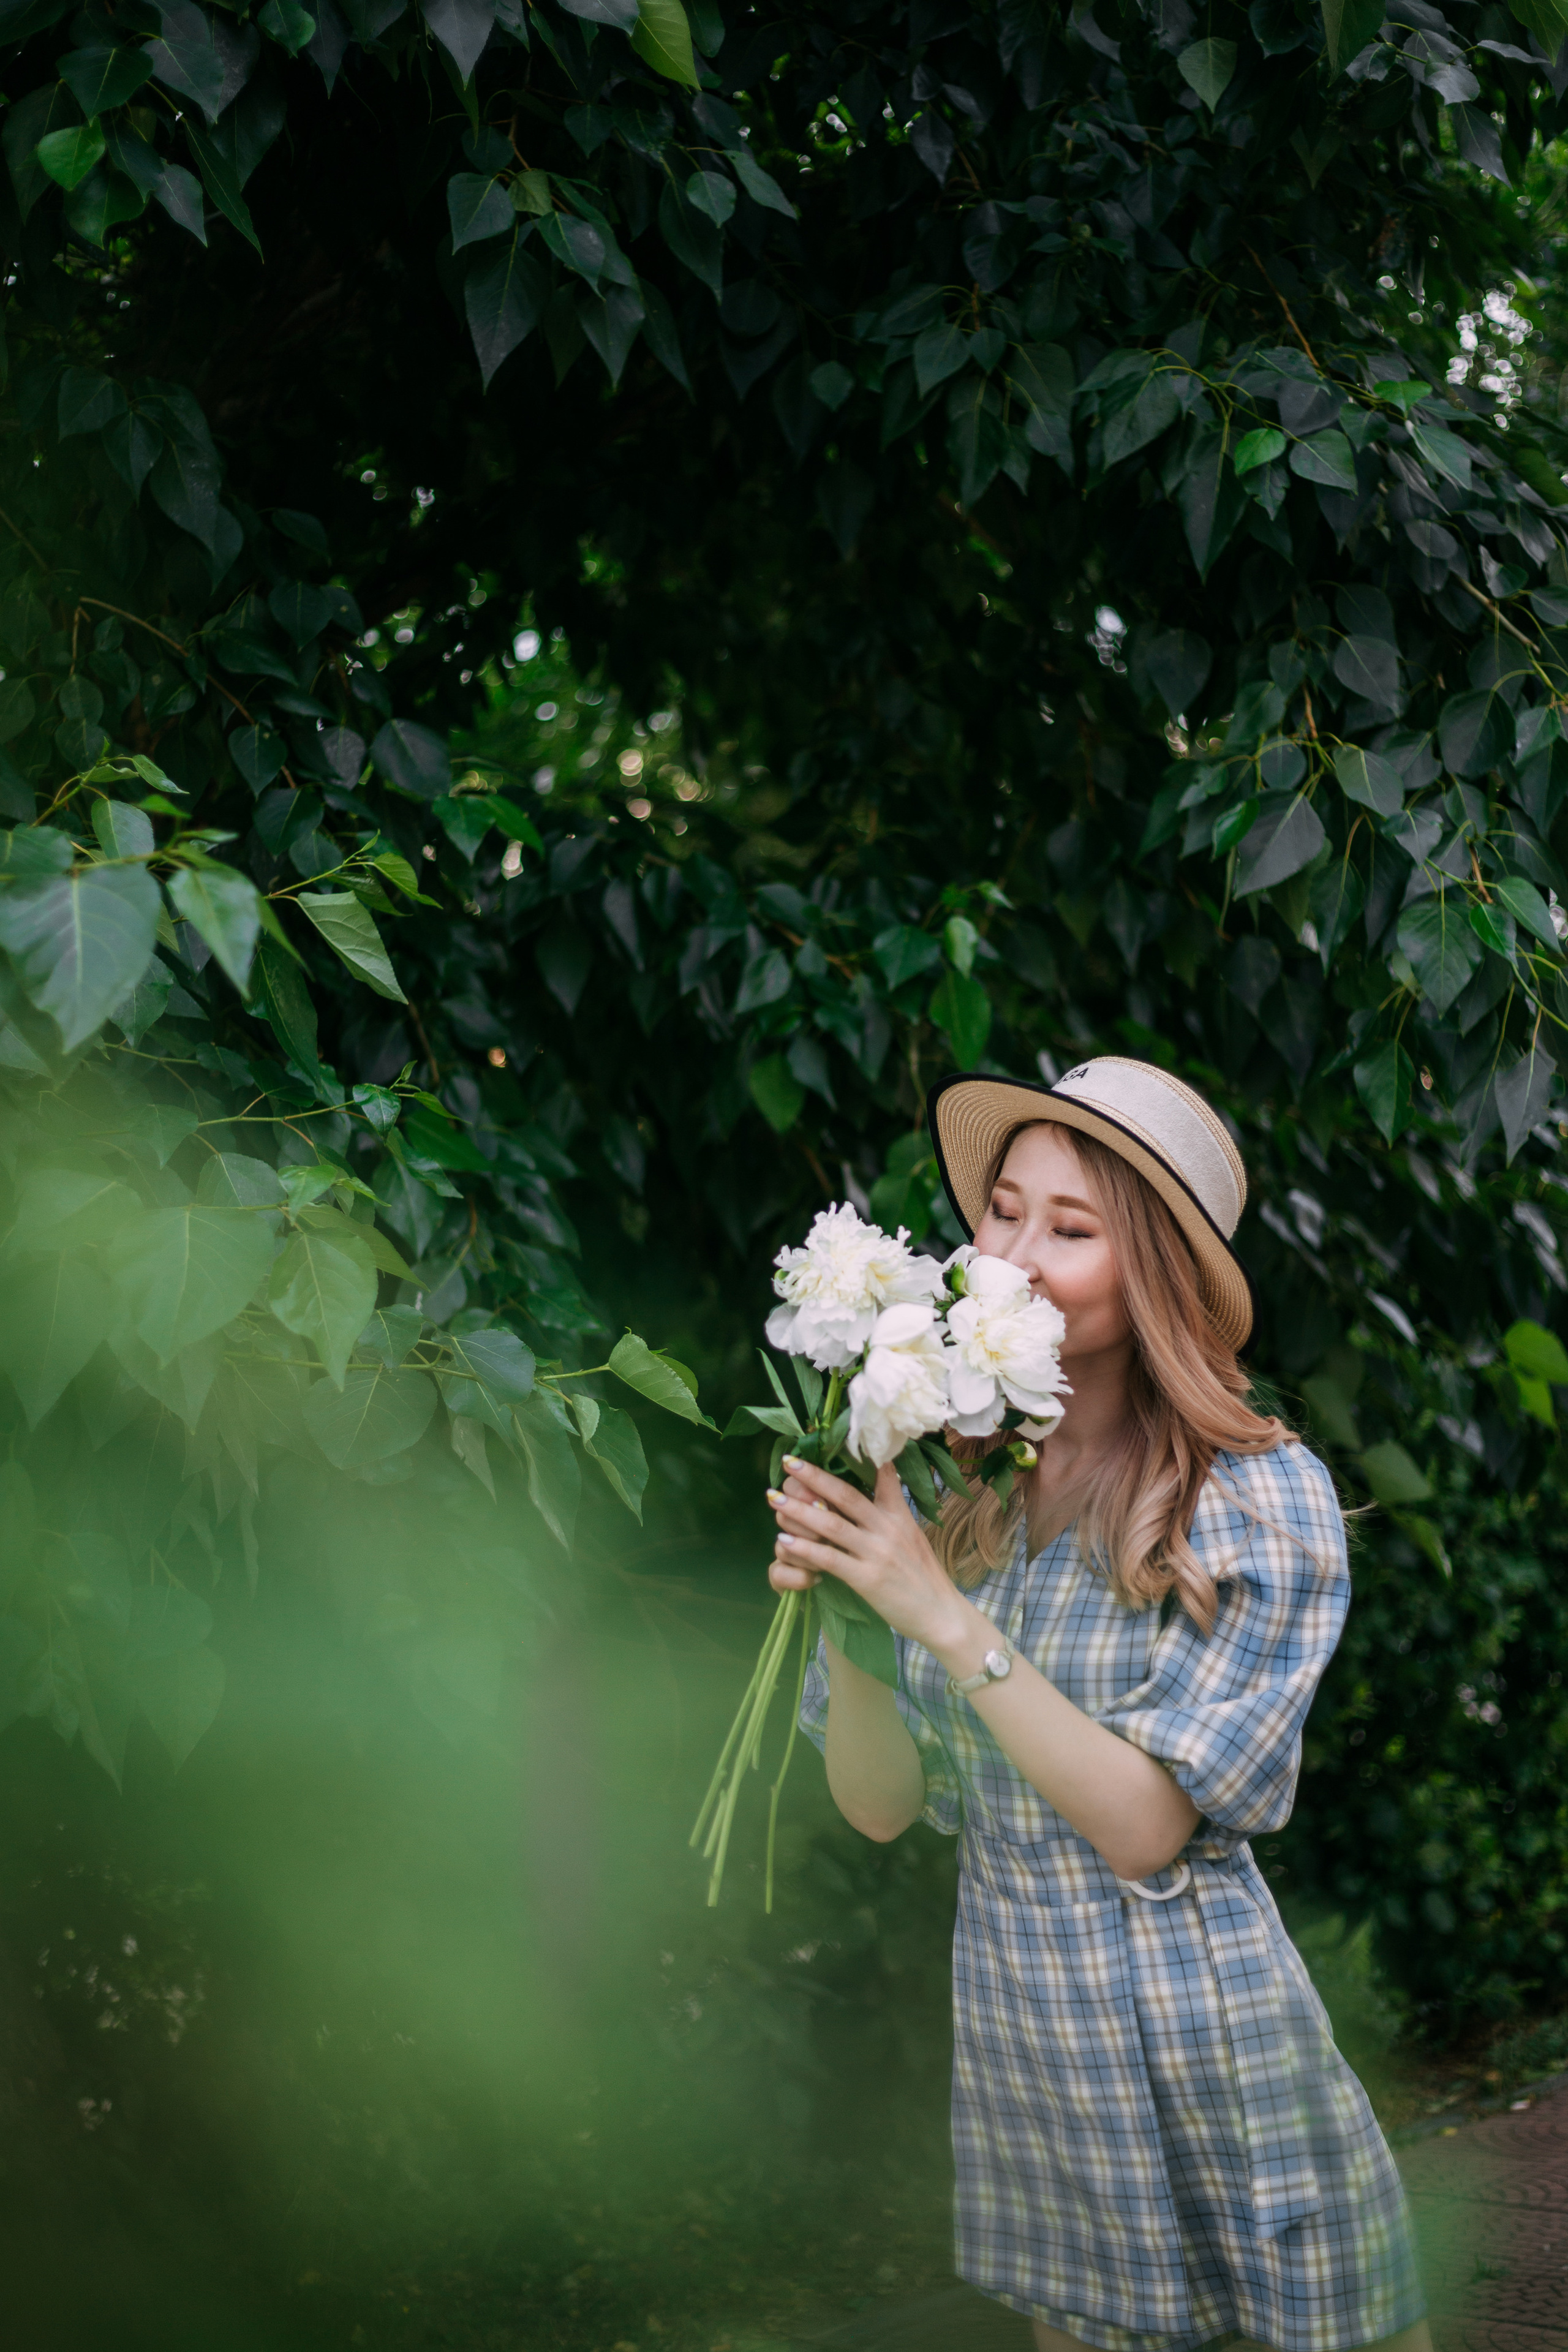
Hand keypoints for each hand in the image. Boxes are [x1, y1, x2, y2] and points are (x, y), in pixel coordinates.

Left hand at [765, 1456, 973, 1654]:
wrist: (940, 1614)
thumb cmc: (924, 1576)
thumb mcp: (913, 1533)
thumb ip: (894, 1507)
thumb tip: (879, 1479)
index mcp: (899, 1515)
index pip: (879, 1476)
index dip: (853, 1458)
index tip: (827, 1442)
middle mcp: (887, 1529)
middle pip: (845, 1496)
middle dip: (814, 1477)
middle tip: (789, 1463)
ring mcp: (876, 1553)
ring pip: (831, 1524)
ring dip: (799, 1510)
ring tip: (774, 1498)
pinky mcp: (867, 1579)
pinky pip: (829, 1559)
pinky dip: (804, 1548)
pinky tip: (784, 1539)